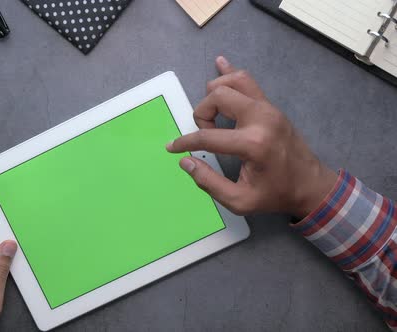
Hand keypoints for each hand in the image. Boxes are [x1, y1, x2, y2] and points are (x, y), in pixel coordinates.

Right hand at [167, 56, 336, 217]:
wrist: (312, 186)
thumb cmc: (276, 194)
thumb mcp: (240, 201)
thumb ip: (209, 182)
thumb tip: (186, 161)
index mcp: (253, 144)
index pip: (208, 136)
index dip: (185, 142)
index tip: (173, 147)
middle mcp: (260, 119)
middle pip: (218, 96)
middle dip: (202, 113)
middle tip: (205, 133)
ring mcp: (268, 108)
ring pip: (233, 81)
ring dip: (215, 94)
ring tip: (212, 114)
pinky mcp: (271, 106)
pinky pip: (247, 81)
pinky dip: (230, 74)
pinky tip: (220, 63)